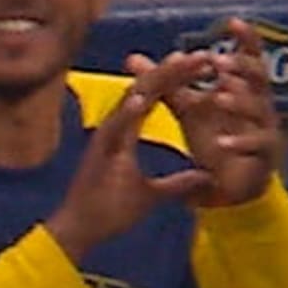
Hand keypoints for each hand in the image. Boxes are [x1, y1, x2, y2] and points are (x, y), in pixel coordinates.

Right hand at [44, 55, 216, 259]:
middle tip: (205, 55)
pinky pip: (114, 128)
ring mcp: (105, 136)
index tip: (205, 65)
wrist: (81, 231)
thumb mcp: (153, 195)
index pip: (157, 96)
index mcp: (126, 131)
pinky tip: (142, 97)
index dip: (179, 78)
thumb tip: (206, 179)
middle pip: (149, 88)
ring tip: (183, 60)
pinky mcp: (96, 152)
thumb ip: (178, 183)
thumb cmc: (110, 211)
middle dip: (177, 70)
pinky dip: (127, 112)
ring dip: (159, 79)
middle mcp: (115, 126)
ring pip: (133, 98)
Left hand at [161, 19, 281, 207]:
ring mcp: (265, 128)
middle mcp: (260, 103)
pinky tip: (222, 143)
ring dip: (239, 101)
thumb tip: (132, 58)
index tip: (231, 22)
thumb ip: (165, 83)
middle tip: (220, 62)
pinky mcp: (265, 155)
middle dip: (242, 67)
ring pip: (259, 108)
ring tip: (220, 96)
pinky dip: (239, 142)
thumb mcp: (186, 109)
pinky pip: (256, 145)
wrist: (227, 186)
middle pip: (260, 76)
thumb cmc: (213, 140)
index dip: (245, 38)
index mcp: (243, 87)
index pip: (249, 56)